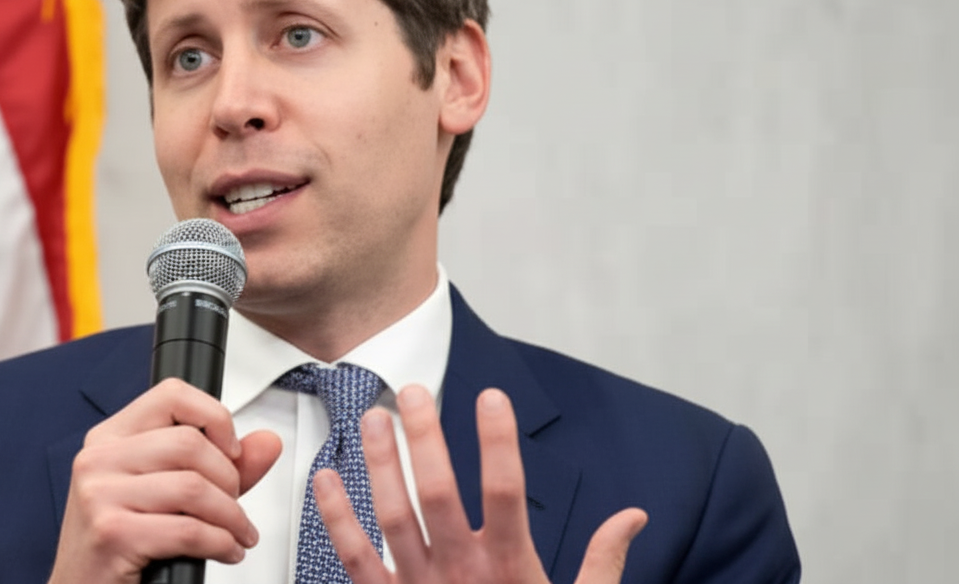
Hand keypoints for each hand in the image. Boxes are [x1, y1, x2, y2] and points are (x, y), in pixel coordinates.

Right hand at [48, 378, 281, 583]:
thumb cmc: (120, 542)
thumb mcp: (166, 494)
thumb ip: (219, 466)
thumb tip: (267, 442)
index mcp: (110, 438)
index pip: (171, 395)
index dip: (215, 417)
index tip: (231, 449)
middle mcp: (99, 458)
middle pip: (189, 443)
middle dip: (229, 480)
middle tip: (234, 506)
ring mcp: (101, 494)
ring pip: (193, 487)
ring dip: (230, 517)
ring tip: (236, 533)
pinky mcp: (112, 532)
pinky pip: (188, 530)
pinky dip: (221, 543)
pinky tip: (225, 551)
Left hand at [315, 385, 646, 583]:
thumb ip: (603, 561)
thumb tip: (633, 517)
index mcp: (512, 570)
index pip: (506, 492)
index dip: (498, 443)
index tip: (492, 397)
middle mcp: (462, 575)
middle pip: (439, 495)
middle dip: (425, 440)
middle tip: (412, 392)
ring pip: (393, 518)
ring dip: (380, 466)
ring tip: (373, 418)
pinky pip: (354, 559)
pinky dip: (336, 517)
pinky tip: (325, 478)